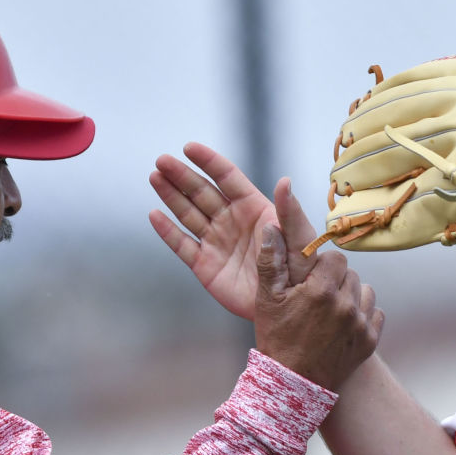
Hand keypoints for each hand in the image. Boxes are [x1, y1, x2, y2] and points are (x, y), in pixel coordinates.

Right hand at [150, 144, 322, 318]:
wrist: (288, 307)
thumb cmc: (300, 271)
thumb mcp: (300, 239)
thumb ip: (290, 211)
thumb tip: (284, 181)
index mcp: (254, 208)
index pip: (227, 178)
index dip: (209, 162)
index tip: (189, 147)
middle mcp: (232, 221)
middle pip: (202, 192)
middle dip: (182, 176)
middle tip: (162, 160)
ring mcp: (217, 242)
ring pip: (188, 213)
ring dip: (171, 195)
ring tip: (155, 176)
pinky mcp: (205, 265)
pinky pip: (183, 245)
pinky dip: (168, 231)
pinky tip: (155, 215)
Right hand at [253, 225, 382, 388]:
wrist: (292, 385)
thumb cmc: (277, 341)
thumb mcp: (267, 300)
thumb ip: (271, 261)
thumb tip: (271, 227)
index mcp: (322, 291)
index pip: (336, 258)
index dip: (323, 265)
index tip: (312, 277)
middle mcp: (346, 305)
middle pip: (351, 274)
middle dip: (336, 280)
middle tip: (317, 297)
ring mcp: (360, 325)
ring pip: (365, 292)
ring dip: (351, 297)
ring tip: (330, 311)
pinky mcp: (369, 341)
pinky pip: (375, 314)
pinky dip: (362, 316)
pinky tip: (342, 326)